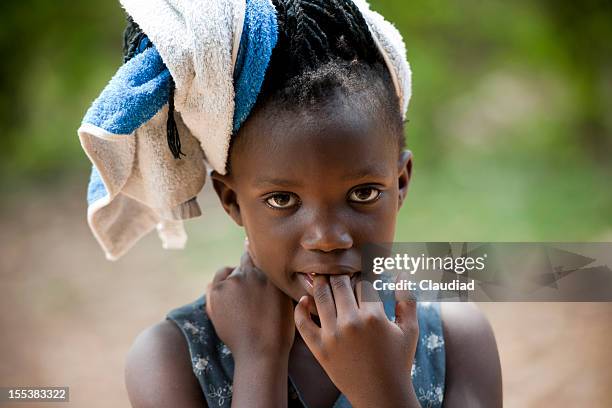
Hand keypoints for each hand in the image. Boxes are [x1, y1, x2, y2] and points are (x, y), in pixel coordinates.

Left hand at [205, 249, 295, 360]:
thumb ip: (275, 280)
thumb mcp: (285, 298)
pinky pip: (213, 284)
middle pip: (243, 263)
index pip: (258, 255)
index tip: (255, 262)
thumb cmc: (278, 329)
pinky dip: (218, 289)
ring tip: (237, 298)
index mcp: (268, 272)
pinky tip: (226, 302)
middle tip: (248, 290)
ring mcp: (231, 281)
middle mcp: (249, 272)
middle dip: (245, 273)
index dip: (257, 260)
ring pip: (227, 273)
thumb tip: (269, 269)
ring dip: (230, 280)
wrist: (261, 350)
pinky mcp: (216, 293)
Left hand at [294, 275, 419, 407]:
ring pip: (321, 296)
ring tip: (322, 279)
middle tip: (339, 272)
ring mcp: (333, 336)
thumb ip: (408, 299)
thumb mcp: (409, 330)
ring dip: (321, 283)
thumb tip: (403, 272)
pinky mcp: (319, 349)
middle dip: (341, 275)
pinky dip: (300, 308)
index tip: (360, 274)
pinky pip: (302, 323)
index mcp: (374, 316)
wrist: (381, 395)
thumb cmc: (398, 361)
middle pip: (340, 284)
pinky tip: (304, 300)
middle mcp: (351, 323)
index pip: (363, 282)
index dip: (362, 275)